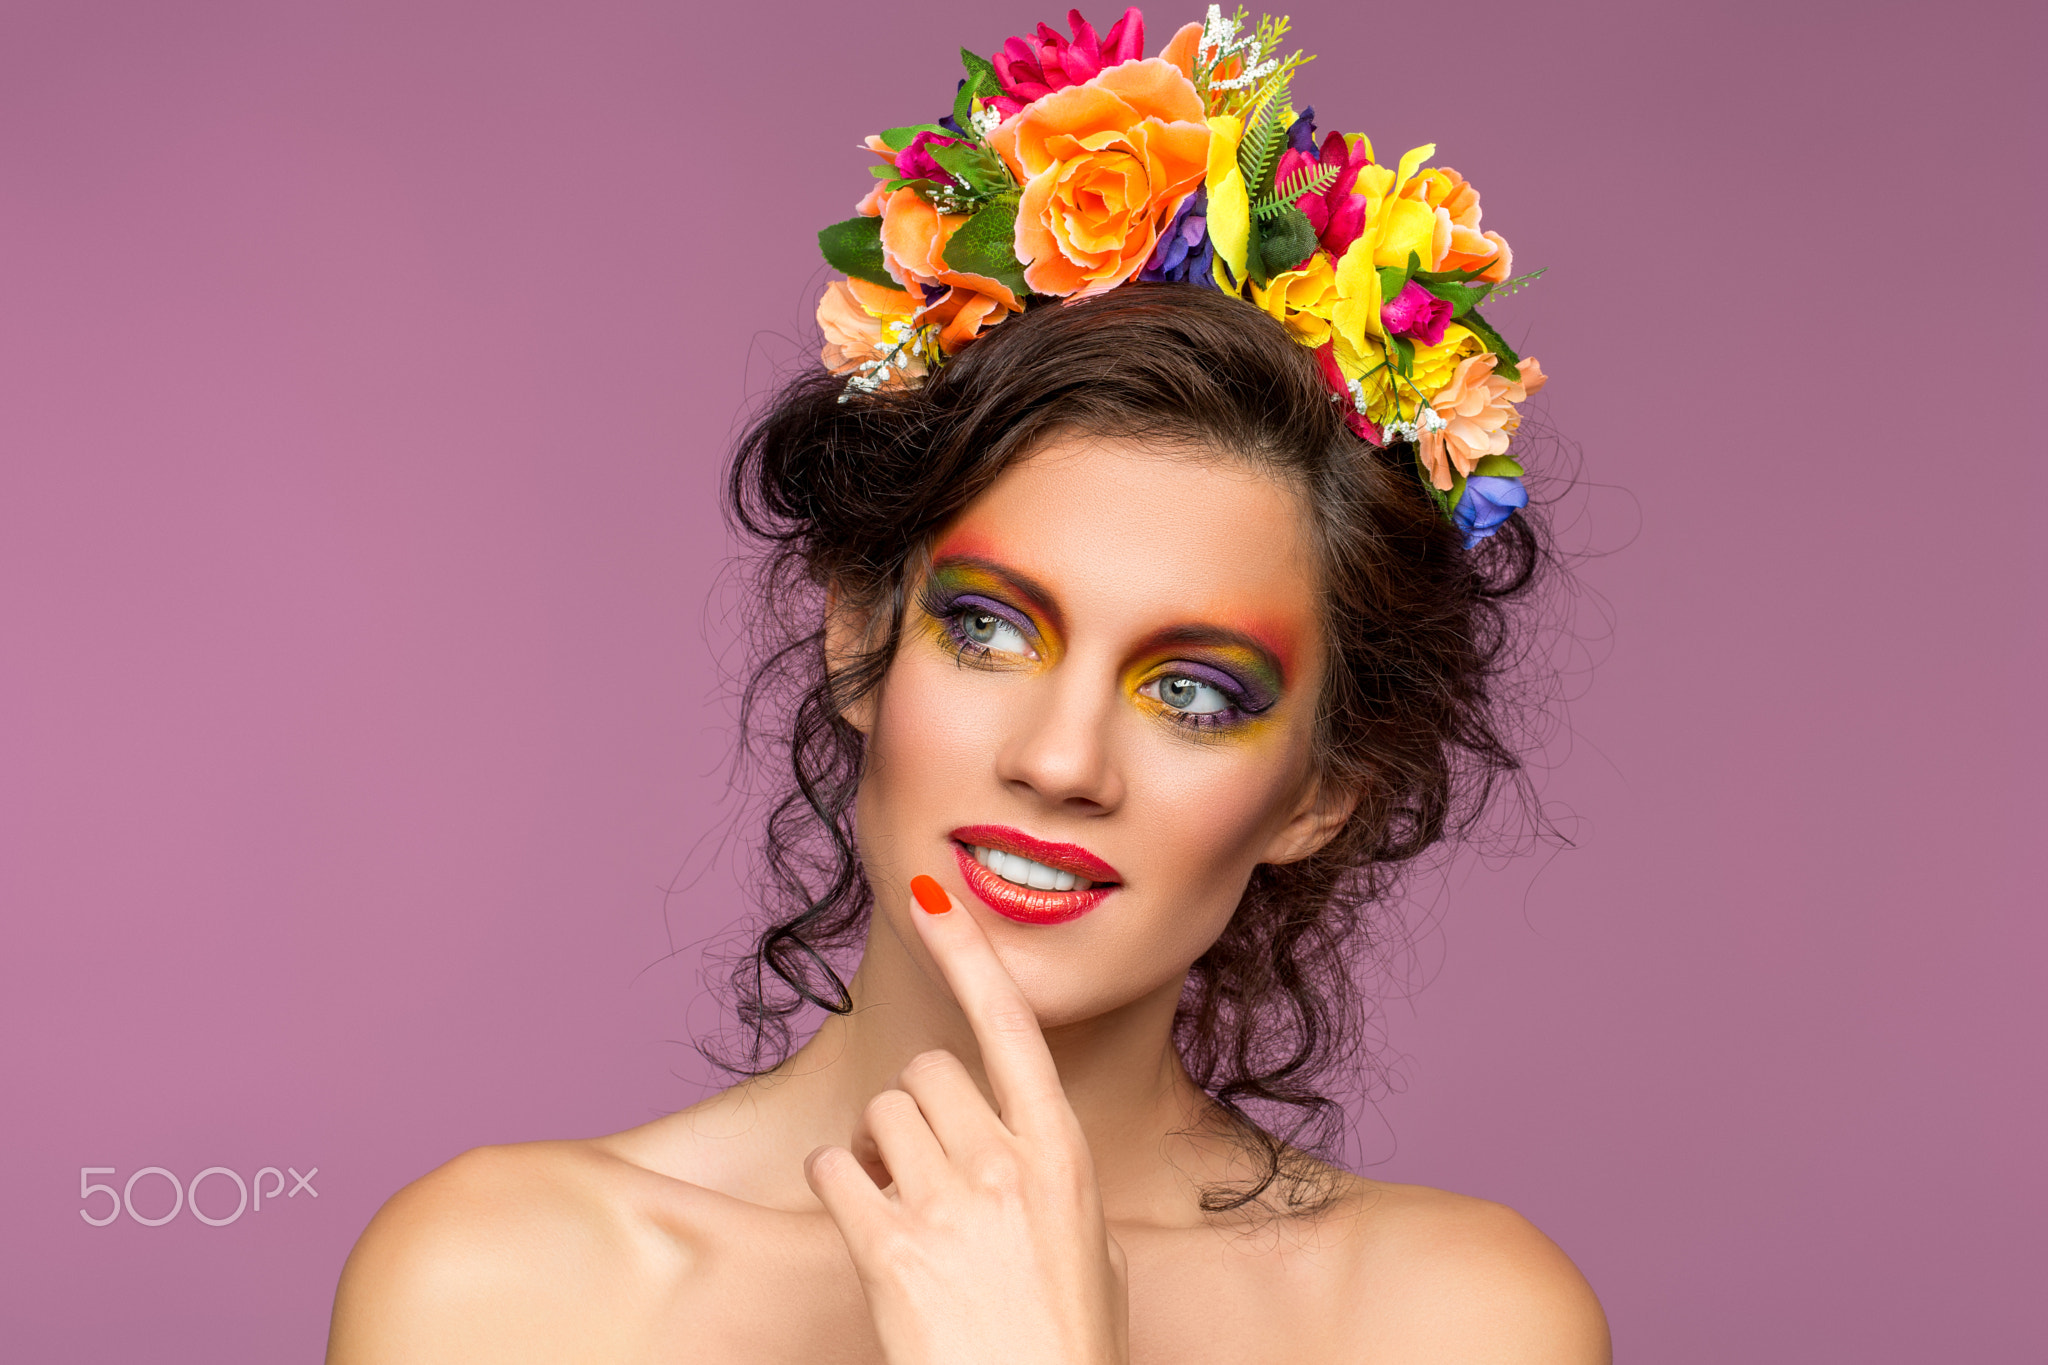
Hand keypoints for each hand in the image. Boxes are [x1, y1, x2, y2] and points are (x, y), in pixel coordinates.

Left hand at [804, 874, 1129, 1364]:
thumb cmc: (1070, 1352)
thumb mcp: (1094, 1256)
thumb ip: (1054, 1189)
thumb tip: (1022, 1162)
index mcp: (1062, 1157)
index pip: (1012, 1028)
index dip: (970, 954)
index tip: (934, 894)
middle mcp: (1004, 1167)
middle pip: (927, 1073)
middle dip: (915, 1108)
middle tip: (920, 1162)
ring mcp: (944, 1206)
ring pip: (877, 1114)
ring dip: (874, 1148)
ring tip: (896, 1202)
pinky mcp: (886, 1250)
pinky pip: (832, 1171)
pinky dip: (836, 1186)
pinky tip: (863, 1223)